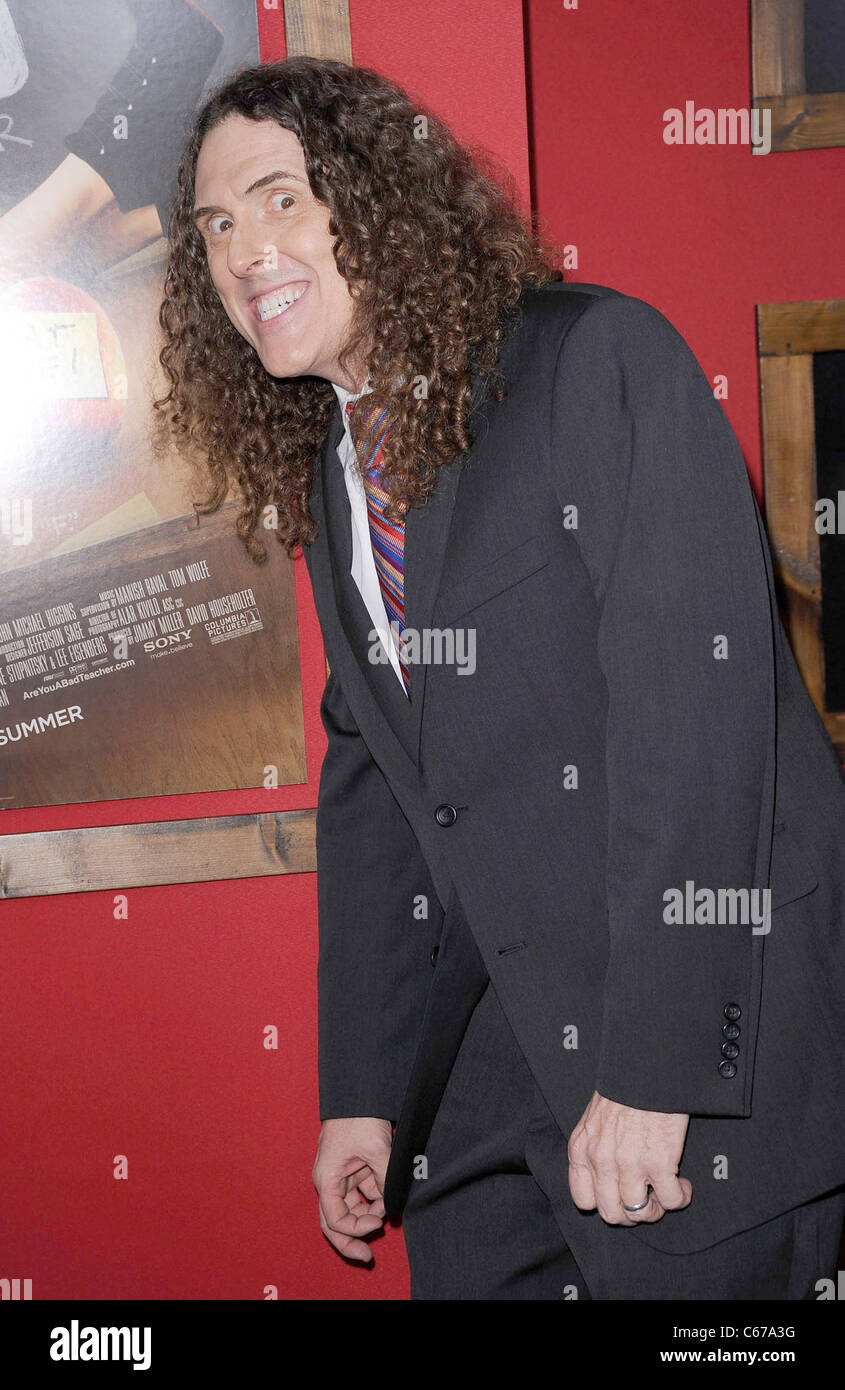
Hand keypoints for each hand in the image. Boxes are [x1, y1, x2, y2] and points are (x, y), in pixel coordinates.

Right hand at [312, 1117, 392, 1262]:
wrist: (360, 1090)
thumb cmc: (358, 1116)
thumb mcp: (376, 1148)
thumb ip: (385, 1179)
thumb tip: (393, 1204)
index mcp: (327, 1178)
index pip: (334, 1219)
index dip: (355, 1228)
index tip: (378, 1223)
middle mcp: (331, 1180)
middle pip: (336, 1220)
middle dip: (352, 1238)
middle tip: (368, 1256)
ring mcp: (343, 1174)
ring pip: (353, 1206)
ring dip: (372, 1211)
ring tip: (391, 1205)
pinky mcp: (356, 1167)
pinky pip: (366, 1190)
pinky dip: (379, 1195)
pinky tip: (391, 1193)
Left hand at [568, 1091, 691, 1224]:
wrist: (645, 1069)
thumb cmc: (624, 1089)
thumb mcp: (594, 1119)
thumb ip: (594, 1147)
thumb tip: (606, 1174)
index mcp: (581, 1149)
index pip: (584, 1200)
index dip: (605, 1204)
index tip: (619, 1197)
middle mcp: (601, 1161)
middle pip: (612, 1214)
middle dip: (631, 1213)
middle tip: (646, 1199)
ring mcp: (629, 1165)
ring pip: (639, 1213)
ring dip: (656, 1209)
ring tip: (665, 1191)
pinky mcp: (659, 1163)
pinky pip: (671, 1200)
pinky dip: (680, 1198)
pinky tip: (683, 1185)